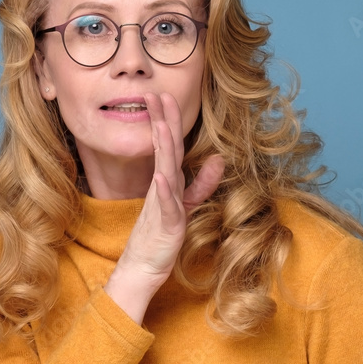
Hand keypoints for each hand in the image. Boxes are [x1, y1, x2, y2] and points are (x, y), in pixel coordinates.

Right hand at [111, 92, 223, 293]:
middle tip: (154, 95)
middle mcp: (163, 188)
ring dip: (163, 148)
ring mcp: (162, 204)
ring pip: (164, 171)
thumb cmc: (161, 236)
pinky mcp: (165, 224)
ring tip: (161, 125)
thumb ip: (202, 183)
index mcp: (168, 181)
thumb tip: (219, 159)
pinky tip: (162, 176)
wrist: (143, 268)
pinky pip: (165, 205)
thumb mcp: (185, 205)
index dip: (167, 120)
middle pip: (164, 150)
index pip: (169, 145)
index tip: (164, 95)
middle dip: (161, 122)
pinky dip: (164, 189)